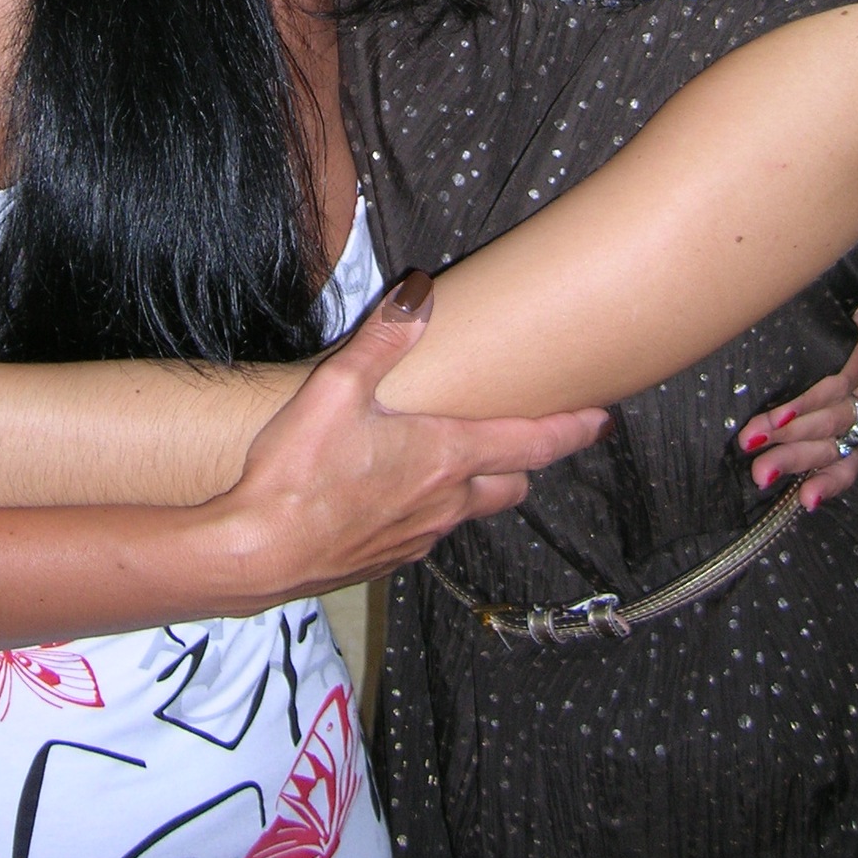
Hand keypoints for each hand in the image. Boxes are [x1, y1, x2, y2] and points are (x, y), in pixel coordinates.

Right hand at [222, 274, 610, 603]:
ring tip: (450, 462)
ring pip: (470, 511)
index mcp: (444, 456)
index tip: (602, 420)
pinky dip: (428, 512)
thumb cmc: (297, 473)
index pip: (531, 442)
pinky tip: (393, 496)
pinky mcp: (388, 560)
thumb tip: (419, 297)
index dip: (572, 429)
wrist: (256, 553)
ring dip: (474, 487)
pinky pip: (428, 533)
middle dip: (523, 461)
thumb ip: (381, 342)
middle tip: (519, 437)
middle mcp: (445, 502)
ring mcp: (419, 538)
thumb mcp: (336, 389)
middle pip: (512, 485)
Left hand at [741, 247, 857, 509]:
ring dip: (800, 461)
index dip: (812, 398)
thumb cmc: (835, 302)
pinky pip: (849, 468)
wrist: (838, 320)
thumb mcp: (850, 285)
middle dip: (793, 434)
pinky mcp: (856, 442)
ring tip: (762, 473)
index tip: (778, 412)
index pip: (844, 379)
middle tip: (752, 443)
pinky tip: (803, 500)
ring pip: (836, 445)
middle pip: (835, 417)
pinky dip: (829, 486)